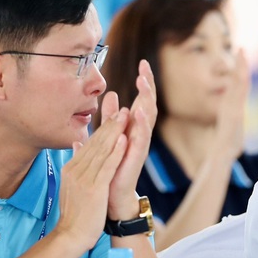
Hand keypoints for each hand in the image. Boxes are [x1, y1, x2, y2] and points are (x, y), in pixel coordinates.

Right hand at [57, 108, 128, 249]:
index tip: (113, 117)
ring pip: (102, 150)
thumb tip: (76, 145)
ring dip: (115, 132)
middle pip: (95, 143)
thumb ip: (75, 165)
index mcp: (71, 168)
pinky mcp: (94, 188)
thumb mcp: (71, 185)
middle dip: (110, 126)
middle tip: (122, 111)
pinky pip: (107, 166)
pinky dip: (116, 152)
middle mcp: (76, 170)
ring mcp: (84, 178)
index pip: (89, 145)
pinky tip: (124, 140)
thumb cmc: (74, 213)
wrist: (70, 235)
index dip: (102, 130)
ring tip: (125, 117)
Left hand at [105, 60, 157, 219]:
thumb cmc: (112, 165)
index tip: (143, 62)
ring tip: (144, 84)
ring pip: (148, 118)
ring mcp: (140, 145)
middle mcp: (140, 133)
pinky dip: (142, 126)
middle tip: (145, 69)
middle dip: (148, 86)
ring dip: (146, 101)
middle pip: (148, 104)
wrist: (111, 195)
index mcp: (133, 126)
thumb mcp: (109, 136)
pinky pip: (142, 139)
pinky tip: (140, 114)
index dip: (144, 82)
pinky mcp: (136, 157)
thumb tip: (109, 94)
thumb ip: (110, 117)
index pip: (141, 99)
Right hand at [214, 49, 250, 162]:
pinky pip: (237, 98)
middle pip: (236, 80)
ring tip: (242, 56)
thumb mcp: (234, 127)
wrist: (221, 156)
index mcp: (232, 106)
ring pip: (237, 86)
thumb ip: (235, 118)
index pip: (238, 84)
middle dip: (240, 64)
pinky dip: (240, 85)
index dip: (240, 70)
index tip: (243, 55)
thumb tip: (236, 115)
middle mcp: (230, 105)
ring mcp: (230, 109)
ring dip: (240, 70)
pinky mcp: (232, 116)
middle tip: (242, 48)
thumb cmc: (229, 145)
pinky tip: (243, 76)